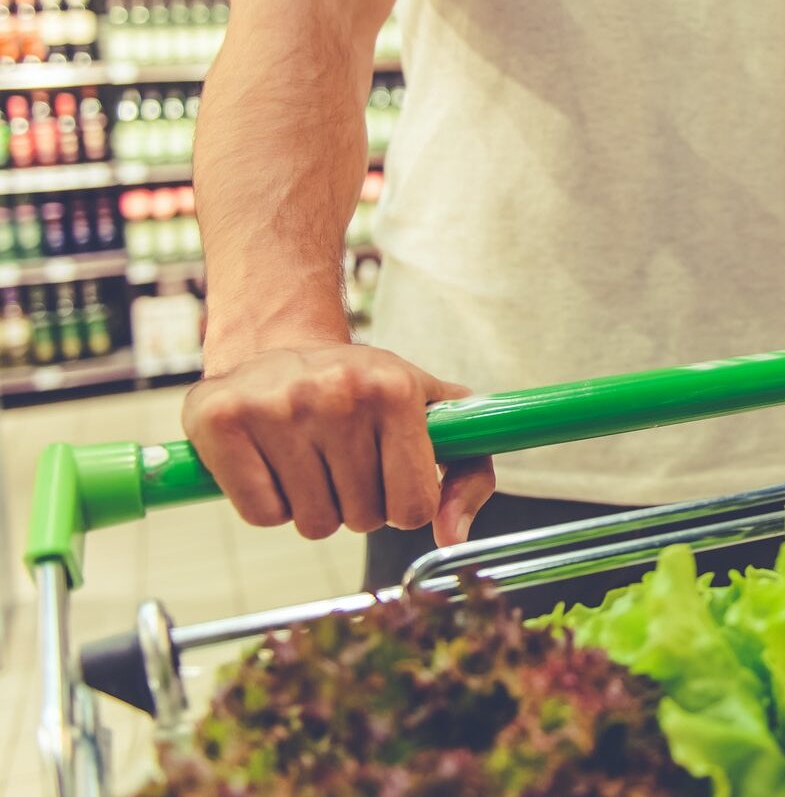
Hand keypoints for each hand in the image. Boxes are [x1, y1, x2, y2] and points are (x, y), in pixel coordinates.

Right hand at [183, 343, 490, 545]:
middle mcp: (338, 393)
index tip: (391, 480)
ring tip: (309, 460)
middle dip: (358, 505)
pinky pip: (262, 515)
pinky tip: (273, 464)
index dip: (403, 507)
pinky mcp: (221, 420)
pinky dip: (270, 505)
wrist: (278, 344)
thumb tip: (452, 537)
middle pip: (362, 519)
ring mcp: (276, 405)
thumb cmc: (364, 392)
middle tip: (343, 463)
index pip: (414, 506)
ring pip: (312, 523)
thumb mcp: (432, 416)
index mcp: (395, 389)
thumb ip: (467, 476)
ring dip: (314, 507)